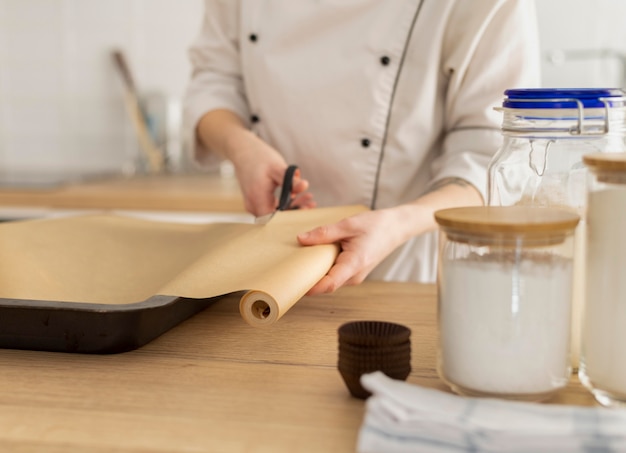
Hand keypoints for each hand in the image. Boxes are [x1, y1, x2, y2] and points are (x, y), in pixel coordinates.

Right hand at [196, 109, 315, 215]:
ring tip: (309, 198)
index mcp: (257, 198)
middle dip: (296, 211)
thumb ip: (290, 180)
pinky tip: (297, 195)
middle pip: (276, 217)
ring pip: (275, 212)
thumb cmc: (259, 157)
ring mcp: (253, 204)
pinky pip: (271, 206)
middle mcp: (253, 205)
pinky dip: (285, 202)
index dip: (292, 217)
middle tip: (312, 204)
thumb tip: (305, 186)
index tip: (307, 210)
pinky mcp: (256, 200)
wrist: (243, 150)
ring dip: (292, 206)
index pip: (276, 219)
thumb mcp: (277, 167)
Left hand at [297, 209, 406, 294]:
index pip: (329, 284)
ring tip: (305, 256)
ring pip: (331, 280)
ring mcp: (355, 276)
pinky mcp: (354, 272)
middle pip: (326, 284)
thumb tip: (302, 239)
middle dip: (310, 277)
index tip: (293, 284)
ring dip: (318, 271)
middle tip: (292, 265)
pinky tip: (320, 254)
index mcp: (354, 264)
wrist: (397, 228)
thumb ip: (324, 233)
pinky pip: (336, 274)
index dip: (310, 288)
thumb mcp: (348, 224)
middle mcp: (355, 275)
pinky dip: (326, 267)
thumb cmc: (377, 225)